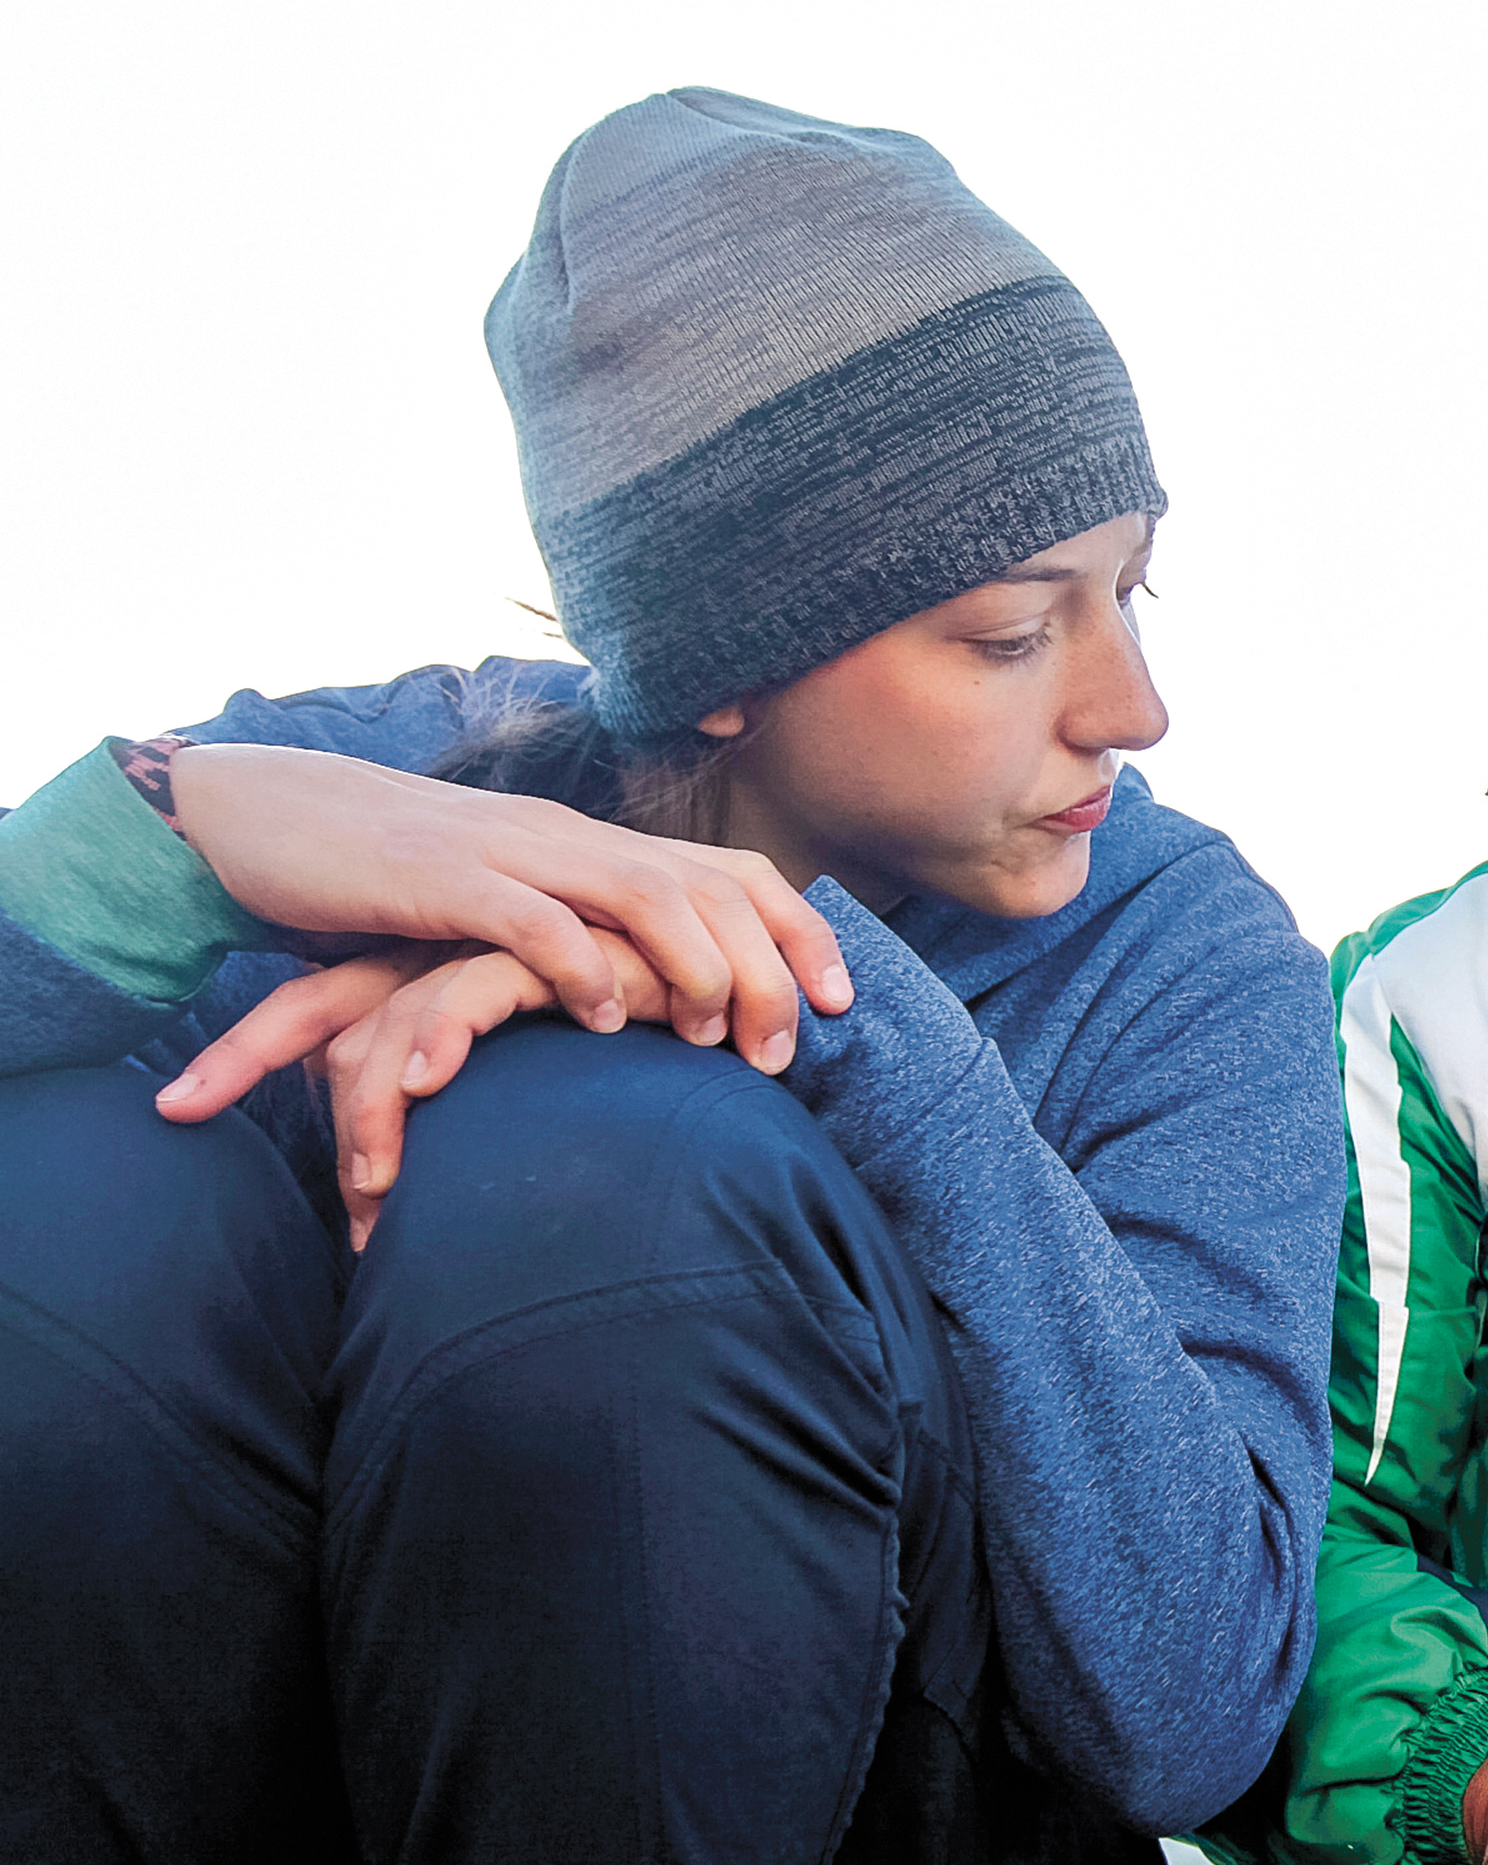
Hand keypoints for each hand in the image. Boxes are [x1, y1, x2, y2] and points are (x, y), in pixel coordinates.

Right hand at [163, 745, 849, 1068]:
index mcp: (593, 845)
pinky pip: (528, 918)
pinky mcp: (438, 877)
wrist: (267, 812)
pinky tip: (603, 1020)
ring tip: (711, 1037)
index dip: (799, 932)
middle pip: (706, 889)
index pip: (730, 873)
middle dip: (763, 969)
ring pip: (642, 892)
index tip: (842, 1005)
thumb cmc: (393, 877)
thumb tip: (658, 1002)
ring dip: (693, 968)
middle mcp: (568, 838)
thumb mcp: (511, 903)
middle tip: (781, 1052)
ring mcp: (508, 850)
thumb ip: (581, 936)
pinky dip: (579, 966)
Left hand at [184, 934, 695, 1247]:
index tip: (176, 1104)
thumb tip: (429, 1185)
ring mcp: (485, 945)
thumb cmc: (653, 1039)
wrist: (744, 976)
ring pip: (383, 1023)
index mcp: (430, 971)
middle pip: (322, 1011)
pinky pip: (460, 994)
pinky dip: (433, 1044)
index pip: (317, 1005)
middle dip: (278, 1089)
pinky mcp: (540, 943)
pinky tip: (422, 1087)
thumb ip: (490, 1108)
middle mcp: (441, 952)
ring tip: (377, 1195)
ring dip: (369, 1121)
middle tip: (329, 1211)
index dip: (245, 1051)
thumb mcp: (553, 1080)